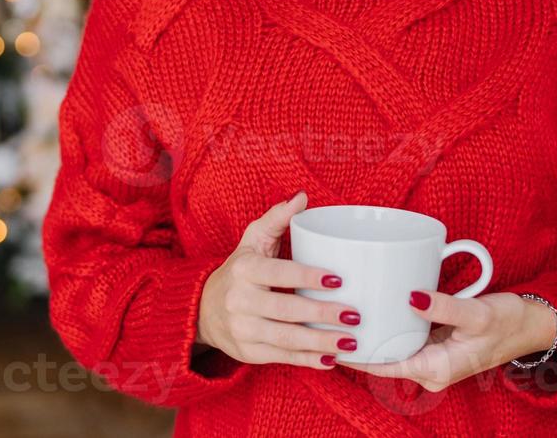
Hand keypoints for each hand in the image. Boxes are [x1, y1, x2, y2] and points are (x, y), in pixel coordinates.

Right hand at [196, 191, 361, 369]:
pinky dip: (308, 360)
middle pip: (286, 310)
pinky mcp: (248, 352)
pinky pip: (282, 357)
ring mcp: (242, 329)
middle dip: (323, 315)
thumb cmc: (239, 271)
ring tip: (351, 341)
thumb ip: (277, 218)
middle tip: (354, 315)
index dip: (308, 277)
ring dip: (321, 342)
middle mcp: (239, 300)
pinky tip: (331, 359)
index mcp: (244, 269)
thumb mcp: (252, 240)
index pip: (279, 273)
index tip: (339, 280)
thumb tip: (303, 196)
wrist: (202, 309)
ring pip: (286, 338)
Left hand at [341, 291, 556, 391]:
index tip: (330, 339)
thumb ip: (444, 307)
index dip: (356, 355)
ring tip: (342, 313)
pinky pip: (405, 340)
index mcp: (436, 369)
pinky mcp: (436, 346)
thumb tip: (411, 297)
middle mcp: (430, 370)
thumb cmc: (507, 322)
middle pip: (384, 359)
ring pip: (393, 349)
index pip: (384, 366)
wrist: (531, 326)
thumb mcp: (476, 314)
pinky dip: (388, 329)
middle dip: (358, 344)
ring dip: (372, 336)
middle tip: (328, 319)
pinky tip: (373, 310)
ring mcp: (432, 359)